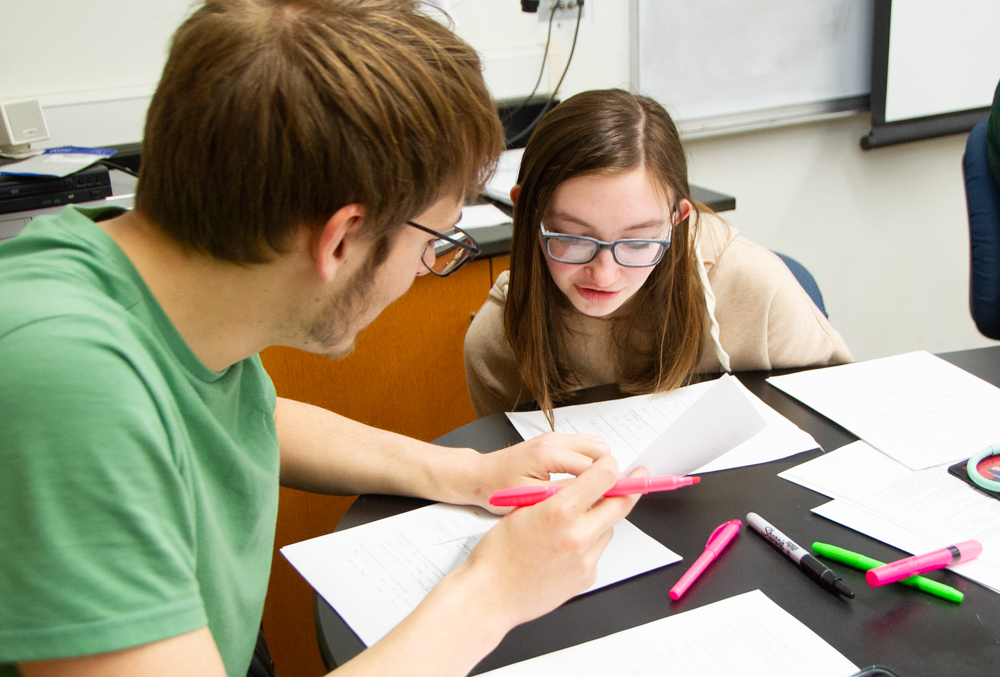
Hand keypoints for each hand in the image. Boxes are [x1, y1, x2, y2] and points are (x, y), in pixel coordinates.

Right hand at [450, 455, 647, 630]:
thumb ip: (554, 496)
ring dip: (599, 521)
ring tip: (571, 526)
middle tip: (634, 480)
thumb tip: (577, 485)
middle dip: (627, 490)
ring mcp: (585, 560)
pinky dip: (587, 546)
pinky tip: (563, 550)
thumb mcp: (521, 510)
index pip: (603, 477)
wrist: (490, 596)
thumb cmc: (498, 554)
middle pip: (620, 505)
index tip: (612, 465)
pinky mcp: (586, 577)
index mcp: (559, 511)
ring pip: (607, 529)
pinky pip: (596, 552)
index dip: (610, 467)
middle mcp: (578, 535)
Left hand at [465, 432, 612, 514]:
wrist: (479, 475)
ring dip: (600, 468)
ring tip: (592, 492)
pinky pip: (585, 448)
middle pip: (600, 451)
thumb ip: (563, 496)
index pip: (592, 468)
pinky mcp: (554, 441)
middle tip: (604, 497)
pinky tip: (581, 483)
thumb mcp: (530, 500)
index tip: (617, 501)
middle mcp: (553, 440)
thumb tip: (592, 499)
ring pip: (596, 446)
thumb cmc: (496, 488)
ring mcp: (554, 438)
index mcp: (547, 454)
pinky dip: (590, 463)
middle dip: (606, 475)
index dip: (607, 486)